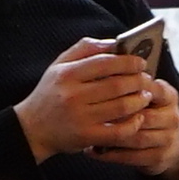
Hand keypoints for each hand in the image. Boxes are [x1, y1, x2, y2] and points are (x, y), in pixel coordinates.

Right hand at [13, 38, 156, 162]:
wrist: (31, 128)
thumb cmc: (51, 93)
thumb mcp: (59, 65)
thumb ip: (85, 49)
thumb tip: (114, 42)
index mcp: (67, 74)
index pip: (105, 63)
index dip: (128, 62)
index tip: (141, 62)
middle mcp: (73, 95)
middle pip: (117, 85)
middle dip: (138, 81)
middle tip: (147, 79)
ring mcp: (80, 118)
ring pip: (122, 107)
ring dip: (140, 100)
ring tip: (146, 96)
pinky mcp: (86, 137)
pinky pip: (118, 131)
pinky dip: (133, 124)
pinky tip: (138, 118)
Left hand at [89, 70, 178, 179]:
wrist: (164, 143)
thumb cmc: (144, 110)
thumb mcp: (143, 91)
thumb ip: (128, 74)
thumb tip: (108, 51)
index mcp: (168, 95)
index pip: (150, 88)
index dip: (127, 88)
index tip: (101, 87)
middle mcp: (173, 116)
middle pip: (142, 115)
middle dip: (116, 115)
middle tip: (91, 112)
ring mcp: (168, 138)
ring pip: (135, 137)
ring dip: (111, 136)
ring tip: (90, 131)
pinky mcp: (158, 157)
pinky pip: (131, 157)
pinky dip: (110, 154)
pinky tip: (93, 149)